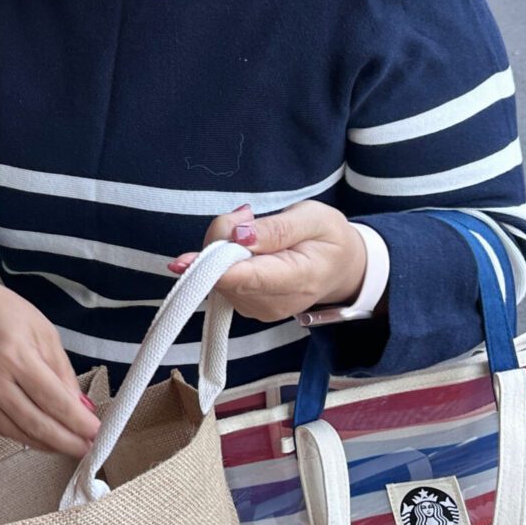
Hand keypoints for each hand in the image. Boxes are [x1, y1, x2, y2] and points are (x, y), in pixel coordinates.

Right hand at [0, 264, 98, 458]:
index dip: (76, 421)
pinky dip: (24, 437)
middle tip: (87, 449)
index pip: (52, 399)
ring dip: (46, 444)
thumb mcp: (43, 331)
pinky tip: (42, 439)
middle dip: (65, 441)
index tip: (96, 431)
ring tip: (69, 446)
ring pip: (17, 431)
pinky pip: (0, 428)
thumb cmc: (3, 312)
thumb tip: (80, 407)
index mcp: (15, 355)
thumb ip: (62, 371)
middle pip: (35, 422)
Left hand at [167, 201, 366, 324]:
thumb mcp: (314, 218)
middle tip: (246, 215)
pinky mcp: (247, 306)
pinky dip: (225, 259)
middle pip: (223, 275)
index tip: (182, 260)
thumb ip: (276, 228)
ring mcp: (258, 309)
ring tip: (254, 232)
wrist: (343, 269)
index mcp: (297, 279)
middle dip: (221, 240)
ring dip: (222, 248)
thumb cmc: (330, 239)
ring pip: (217, 277)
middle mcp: (273, 303)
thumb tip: (239, 235)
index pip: (243, 279)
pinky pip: (221, 280)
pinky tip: (248, 248)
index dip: (209, 268)